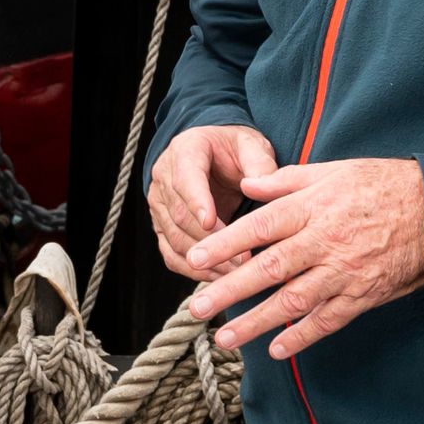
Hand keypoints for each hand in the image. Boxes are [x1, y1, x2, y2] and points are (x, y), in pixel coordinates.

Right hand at [148, 122, 275, 277]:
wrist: (217, 157)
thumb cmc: (235, 150)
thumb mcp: (252, 146)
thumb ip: (260, 163)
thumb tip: (264, 185)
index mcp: (185, 150)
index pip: (185, 178)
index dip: (196, 202)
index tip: (211, 223)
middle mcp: (164, 177)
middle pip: (179, 214)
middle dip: (211, 240)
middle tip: (242, 257)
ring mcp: (159, 205)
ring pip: (174, 238)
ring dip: (205, 259)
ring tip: (237, 272)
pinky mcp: (162, 227)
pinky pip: (171, 255)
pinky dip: (193, 270)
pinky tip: (220, 277)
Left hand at [183, 156, 423, 359]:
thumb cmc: (380, 186)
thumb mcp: (332, 171)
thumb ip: (285, 180)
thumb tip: (246, 183)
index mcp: (312, 207)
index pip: (259, 226)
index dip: (224, 244)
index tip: (193, 258)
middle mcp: (324, 241)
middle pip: (269, 268)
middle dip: (229, 289)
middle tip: (196, 308)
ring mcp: (344, 272)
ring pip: (293, 301)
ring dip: (257, 322)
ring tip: (225, 337)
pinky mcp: (363, 295)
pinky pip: (328, 320)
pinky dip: (302, 336)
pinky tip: (277, 349)